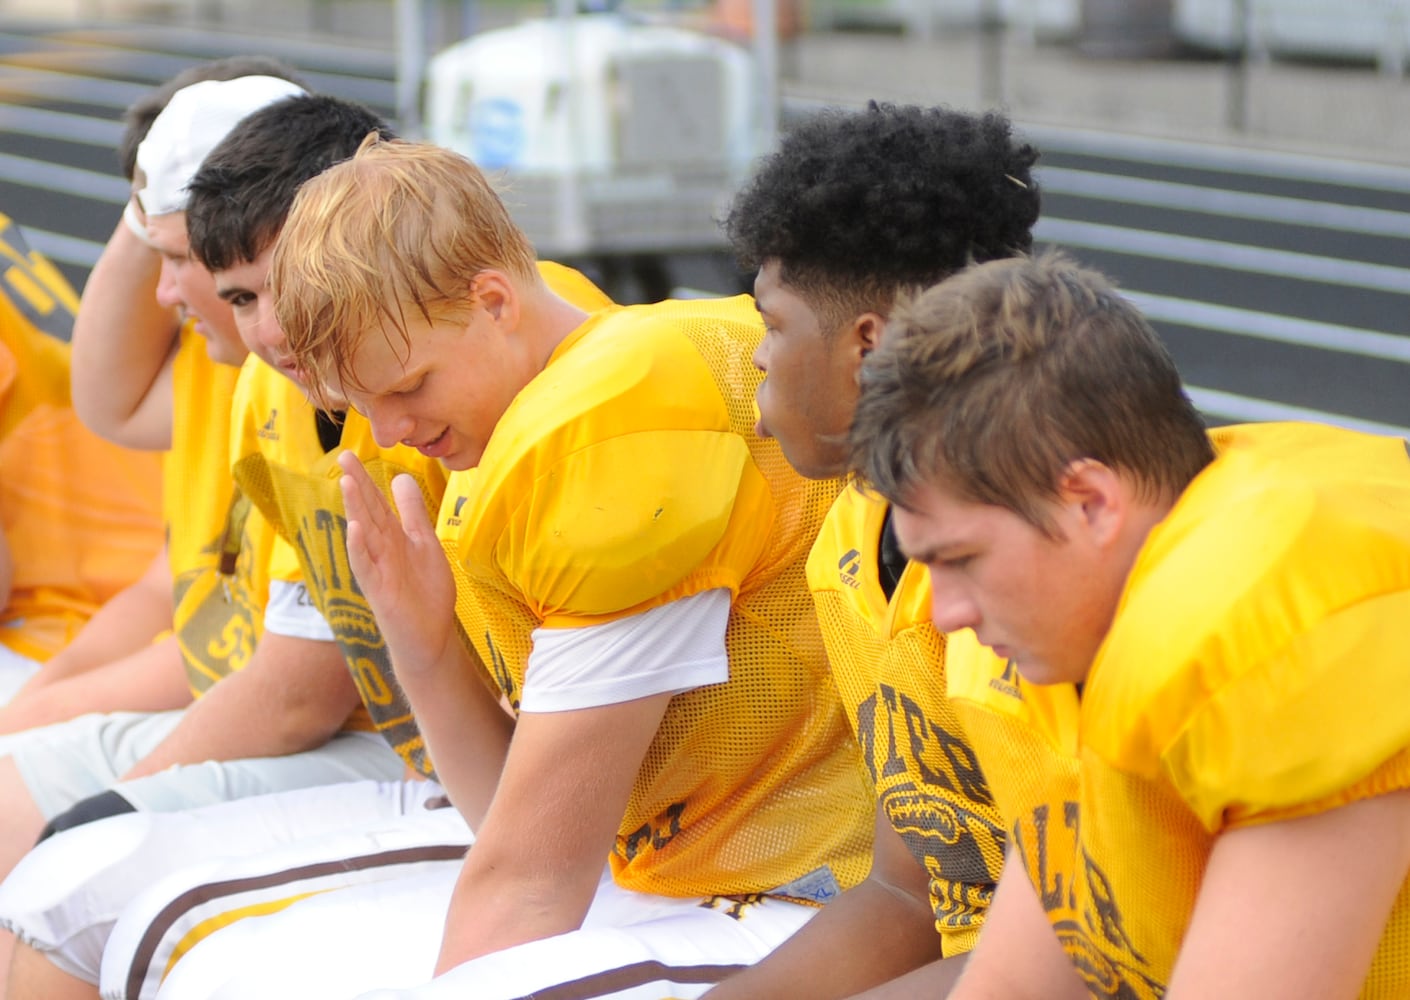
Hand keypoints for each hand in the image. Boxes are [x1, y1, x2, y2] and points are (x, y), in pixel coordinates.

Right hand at [339, 451, 456, 675]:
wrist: (430, 636)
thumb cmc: (424, 591)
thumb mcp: (423, 543)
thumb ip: (412, 514)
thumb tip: (401, 478)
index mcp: (392, 537)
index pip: (376, 503)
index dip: (366, 479)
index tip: (350, 452)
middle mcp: (381, 550)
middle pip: (367, 513)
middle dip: (357, 486)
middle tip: (342, 457)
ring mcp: (378, 570)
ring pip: (364, 535)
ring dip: (356, 510)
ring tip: (347, 483)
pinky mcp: (379, 592)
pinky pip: (366, 567)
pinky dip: (359, 549)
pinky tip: (354, 529)